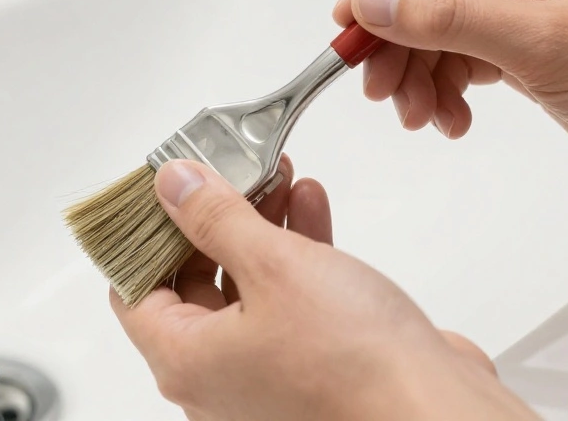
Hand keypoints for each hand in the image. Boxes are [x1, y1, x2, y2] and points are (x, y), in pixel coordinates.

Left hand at [111, 157, 536, 420]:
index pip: (133, 289)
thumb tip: (174, 187)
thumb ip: (216, 219)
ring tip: (276, 176)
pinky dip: (294, 253)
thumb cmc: (353, 363)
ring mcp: (266, 374)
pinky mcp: (311, 364)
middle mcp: (218, 377)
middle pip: (191, 281)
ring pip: (244, 286)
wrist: (434, 409)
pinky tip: (310, 208)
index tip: (164, 187)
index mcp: (186, 361)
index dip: (145, 231)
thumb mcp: (273, 265)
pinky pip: (287, 300)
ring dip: (260, 226)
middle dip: (214, 217)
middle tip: (229, 170)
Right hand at [334, 0, 567, 207]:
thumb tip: (373, 2)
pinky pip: (460, 54)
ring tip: (417, 113)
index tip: (353, 12)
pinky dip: (443, 87)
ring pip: (438, 21)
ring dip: (416, 68)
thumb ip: (450, 18)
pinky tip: (450, 119)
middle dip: (397, 32)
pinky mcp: (526, 43)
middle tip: (374, 80)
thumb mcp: (546, 45)